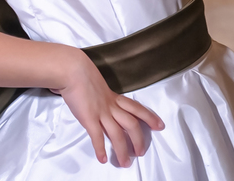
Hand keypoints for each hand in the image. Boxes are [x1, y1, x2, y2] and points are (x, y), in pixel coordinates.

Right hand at [57, 49, 164, 166]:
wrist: (73, 70)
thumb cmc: (82, 75)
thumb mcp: (98, 86)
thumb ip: (102, 97)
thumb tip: (100, 103)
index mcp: (114, 98)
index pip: (137, 108)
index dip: (150, 117)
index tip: (160, 125)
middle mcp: (111, 106)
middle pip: (132, 124)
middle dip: (139, 139)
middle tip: (141, 152)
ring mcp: (101, 112)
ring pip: (117, 134)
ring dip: (122, 150)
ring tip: (125, 163)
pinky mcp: (89, 117)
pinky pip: (97, 136)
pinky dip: (101, 149)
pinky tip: (103, 159)